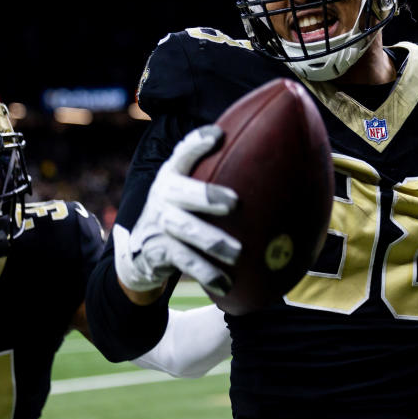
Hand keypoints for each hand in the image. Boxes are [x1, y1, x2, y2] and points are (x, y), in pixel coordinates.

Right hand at [114, 125, 239, 295]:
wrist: (142, 251)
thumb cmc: (181, 212)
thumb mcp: (188, 190)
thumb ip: (214, 176)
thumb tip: (275, 164)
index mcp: (173, 174)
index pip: (183, 153)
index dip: (198, 143)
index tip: (218, 136)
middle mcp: (163, 194)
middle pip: (183, 192)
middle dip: (207, 195)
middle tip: (234, 202)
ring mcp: (160, 223)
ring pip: (186, 230)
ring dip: (213, 241)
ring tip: (237, 253)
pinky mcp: (159, 251)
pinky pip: (185, 262)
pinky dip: (207, 273)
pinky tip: (226, 283)